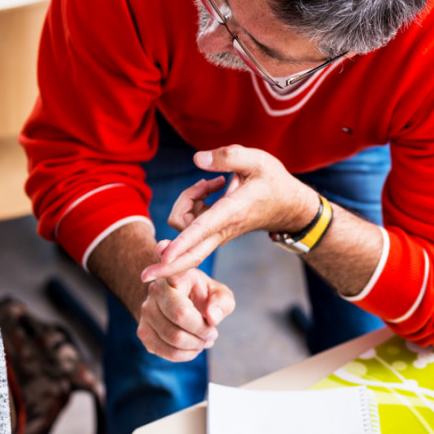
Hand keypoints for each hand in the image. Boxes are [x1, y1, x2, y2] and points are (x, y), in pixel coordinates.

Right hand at [136, 243, 234, 361]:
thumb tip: (212, 318)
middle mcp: (155, 290)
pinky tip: (194, 348)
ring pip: (173, 337)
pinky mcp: (143, 332)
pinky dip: (185, 355)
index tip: (164, 246)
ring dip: (196, 344)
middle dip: (202, 329)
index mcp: (176, 274)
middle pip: (179, 315)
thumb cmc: (204, 297)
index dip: (165, 257)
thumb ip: (222, 302)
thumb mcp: (220, 294)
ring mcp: (146, 311)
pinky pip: (164, 351)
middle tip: (213, 333)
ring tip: (205, 340)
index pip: (172, 269)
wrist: (182, 308)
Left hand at [141, 145, 315, 282]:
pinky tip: (211, 188)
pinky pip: (188, 220)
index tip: (164, 257)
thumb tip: (197, 160)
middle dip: (168, 266)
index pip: (202, 229)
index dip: (182, 242)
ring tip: (211, 183)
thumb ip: (228, 156)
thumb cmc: (274, 183)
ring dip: (186, 200)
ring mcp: (217, 232)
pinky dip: (192, 202)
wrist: (289, 207)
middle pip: (191, 254)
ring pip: (183, 224)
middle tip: (145, 276)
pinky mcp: (213, 230)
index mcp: (232, 212)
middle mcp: (223, 228)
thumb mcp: (258, 160)